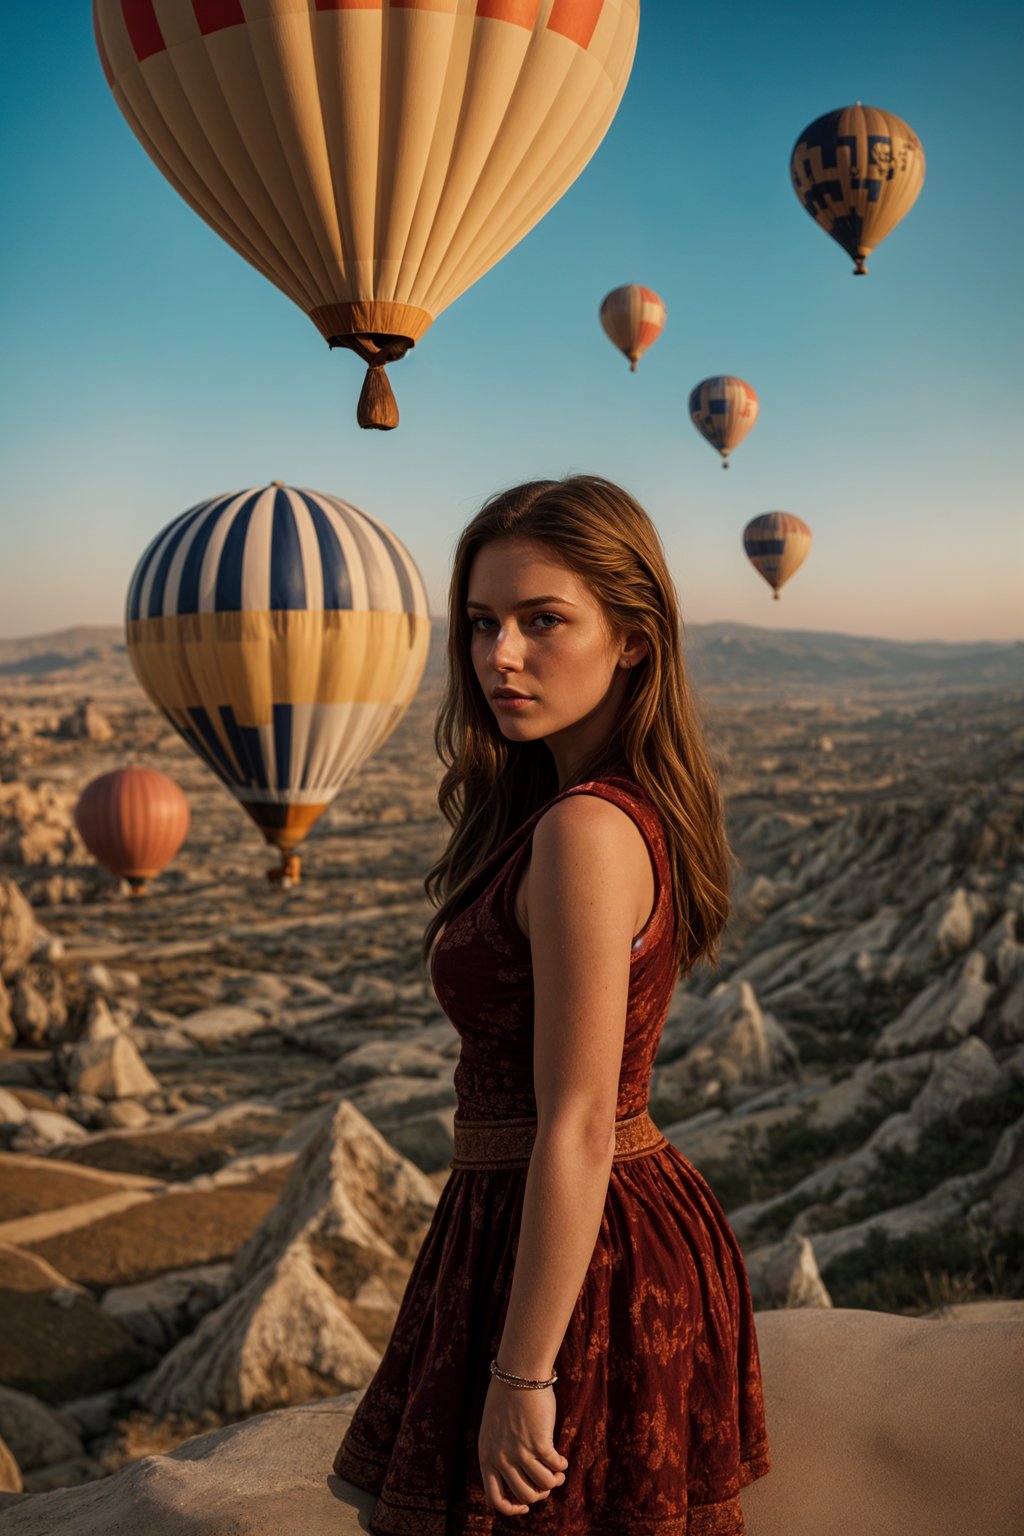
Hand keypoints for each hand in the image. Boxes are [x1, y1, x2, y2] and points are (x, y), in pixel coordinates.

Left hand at [478, 1376, 569, 1514]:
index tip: (525, 1505)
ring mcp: (520, 1452)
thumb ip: (501, 1452)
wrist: (518, 1374)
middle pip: (525, 1496)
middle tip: (547, 1482)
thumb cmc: (507, 1398)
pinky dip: (561, 1467)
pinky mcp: (539, 1443)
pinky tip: (562, 1459)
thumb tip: (521, 1476)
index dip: (513, 1508)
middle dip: (540, 1494)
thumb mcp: (494, 1430)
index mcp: (486, 1457)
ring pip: (542, 1486)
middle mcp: (501, 1459)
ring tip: (558, 1472)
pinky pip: (554, 1468)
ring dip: (554, 1482)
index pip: (495, 1500)